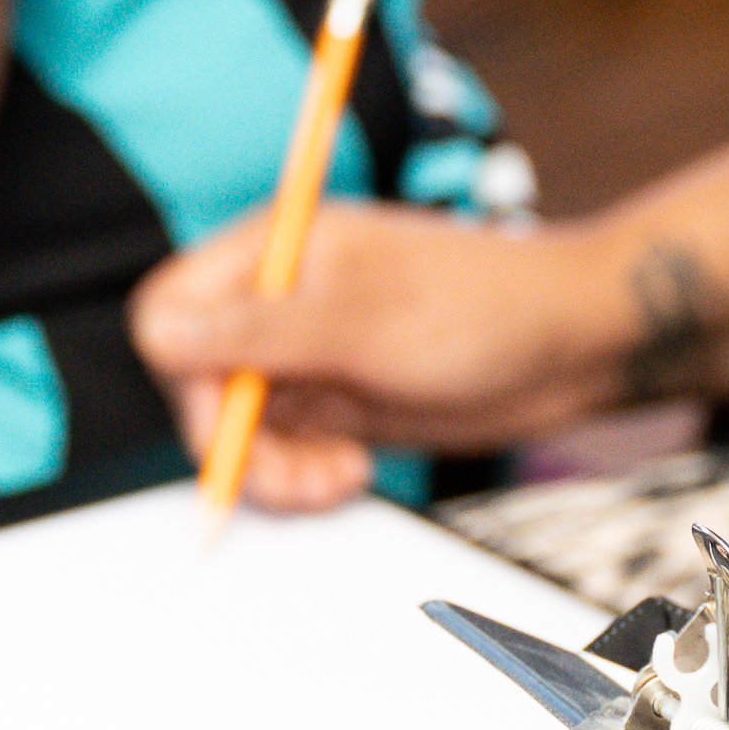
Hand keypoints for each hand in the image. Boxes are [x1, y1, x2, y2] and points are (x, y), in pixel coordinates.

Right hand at [129, 199, 637, 515]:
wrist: (570, 345)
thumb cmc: (482, 308)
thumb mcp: (362, 322)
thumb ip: (257, 331)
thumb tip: (158, 332)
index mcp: (275, 250)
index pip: (173, 310)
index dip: (186, 373)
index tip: (232, 418)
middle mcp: (279, 299)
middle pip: (196, 382)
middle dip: (236, 441)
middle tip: (294, 478)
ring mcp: (305, 352)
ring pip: (239, 426)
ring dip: (274, 469)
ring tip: (335, 479)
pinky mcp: (334, 398)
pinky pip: (285, 448)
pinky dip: (305, 473)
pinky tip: (350, 472)